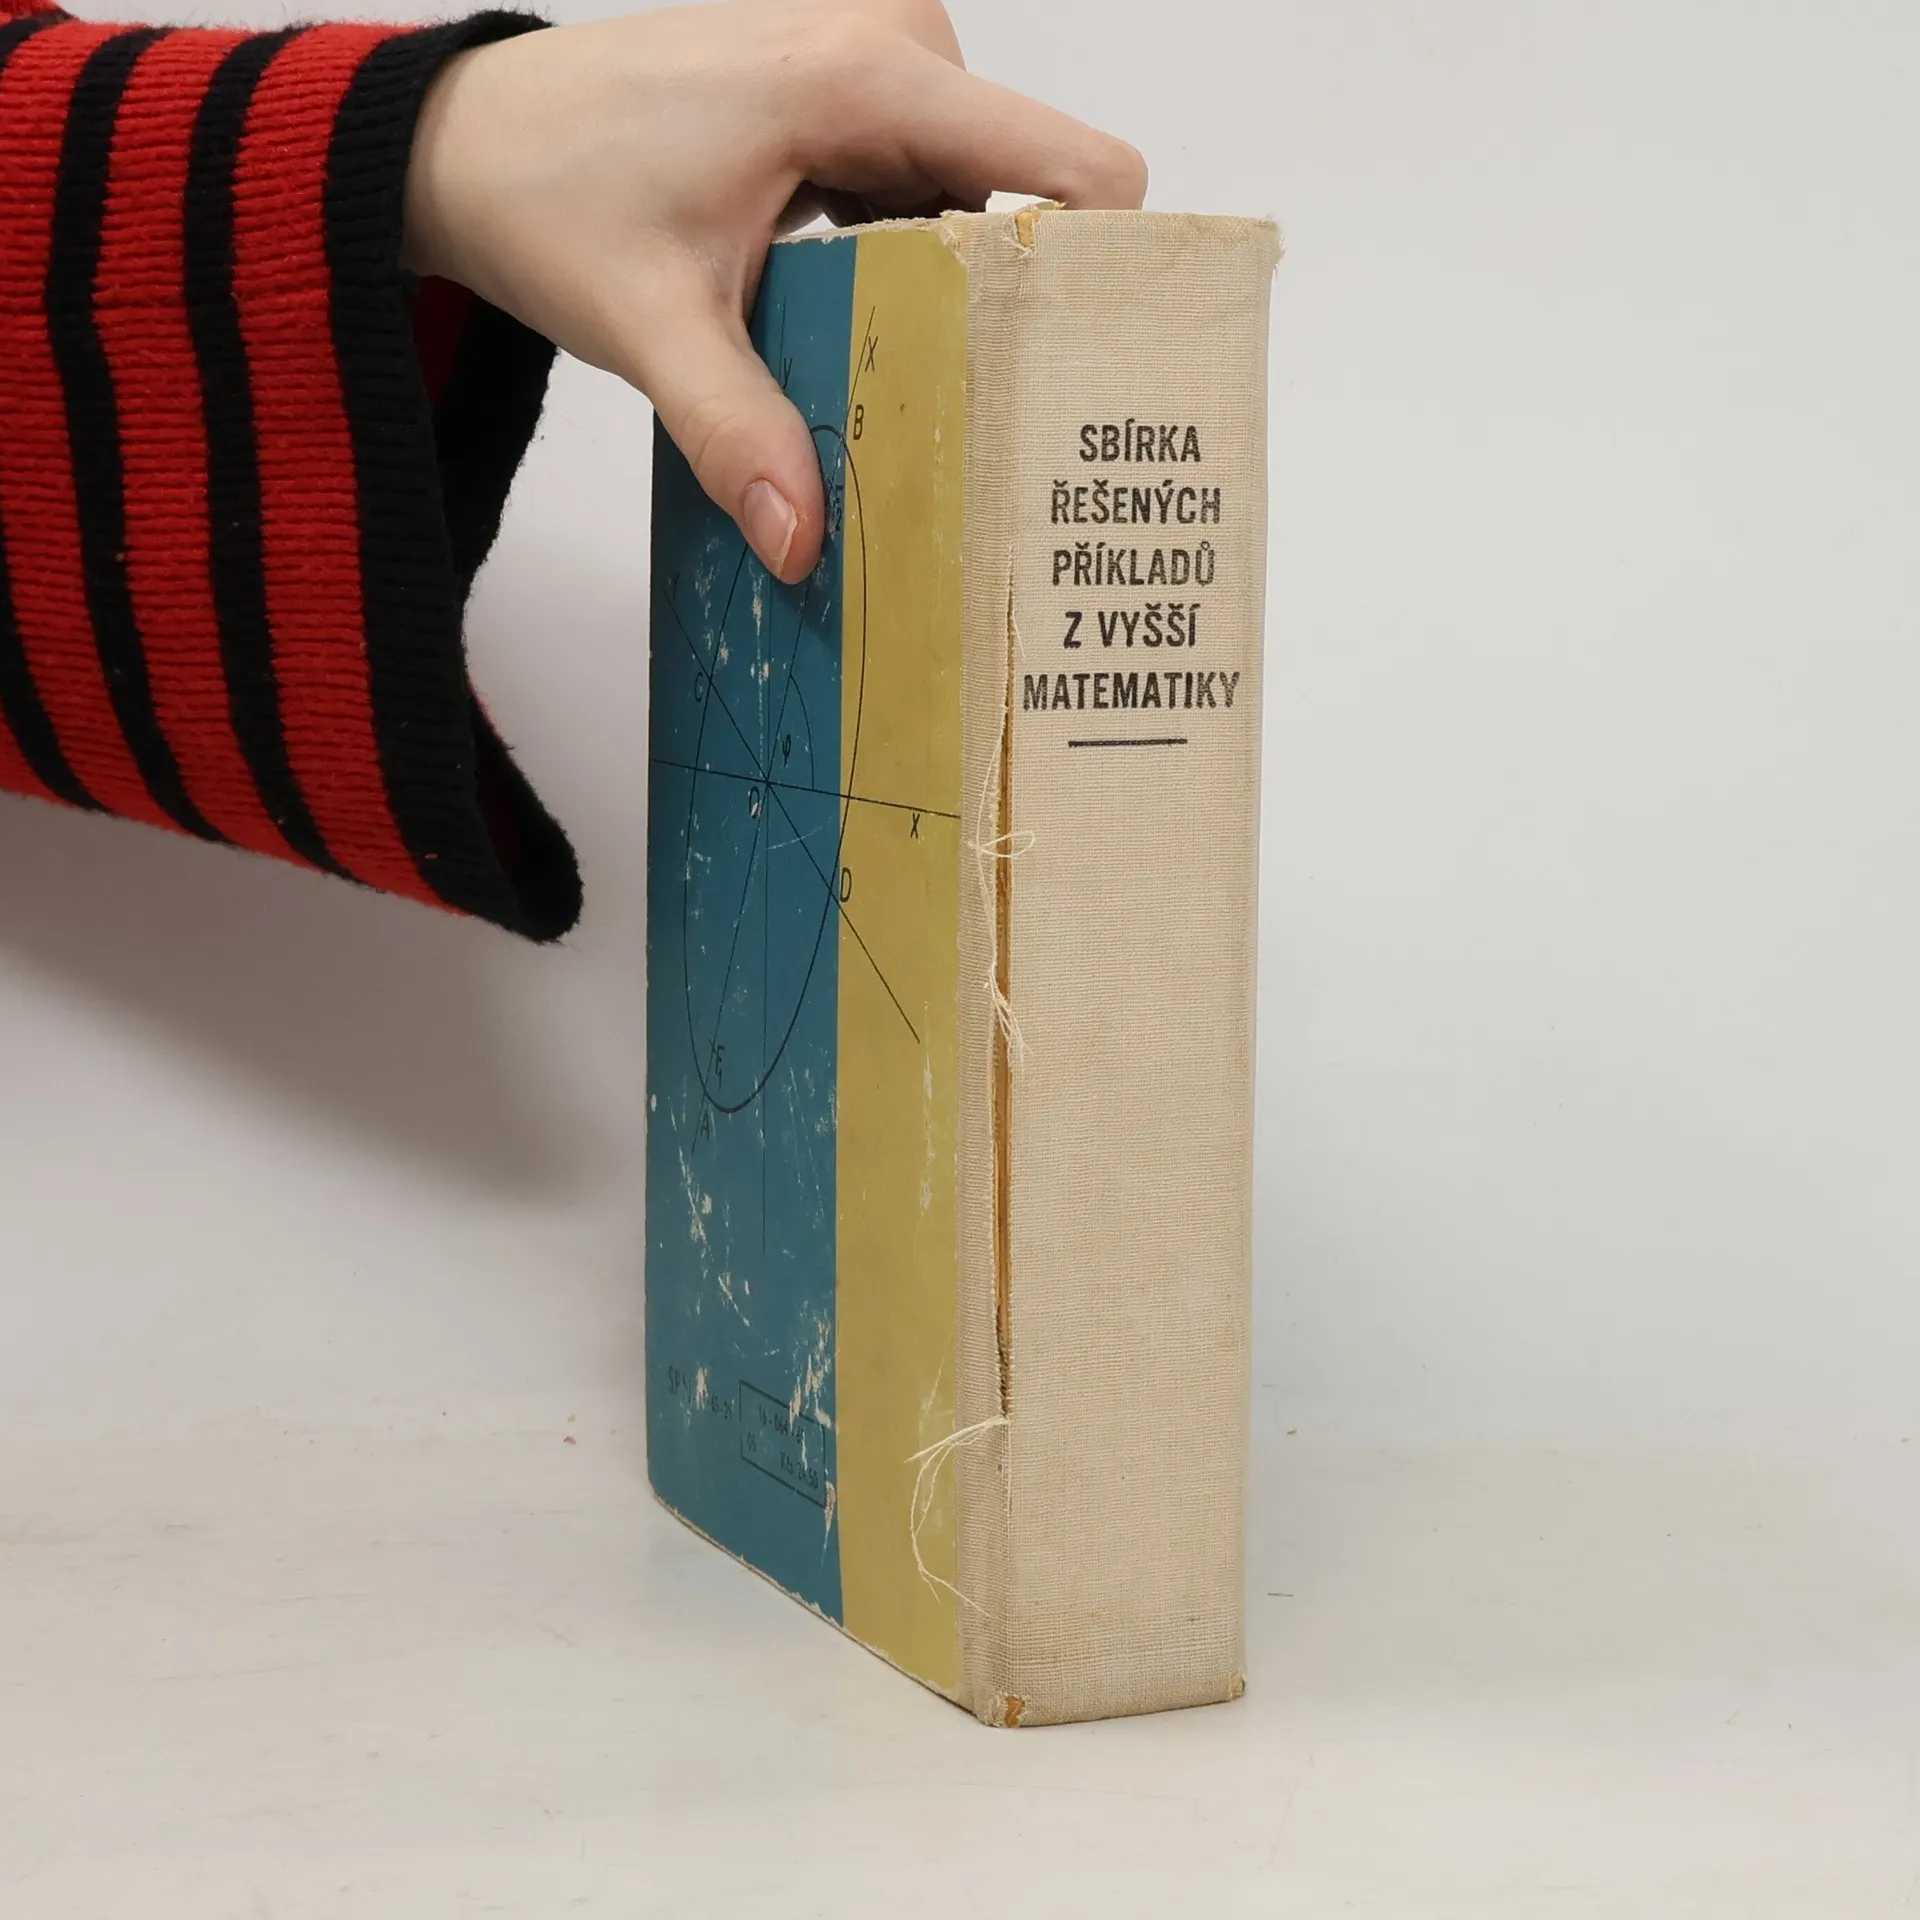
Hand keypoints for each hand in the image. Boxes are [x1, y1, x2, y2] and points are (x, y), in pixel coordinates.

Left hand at [402, 0, 1147, 581]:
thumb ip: (737, 433)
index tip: (1088, 379)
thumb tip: (801, 547)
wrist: (463, 138)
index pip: (1070, 166)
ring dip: (971, 289)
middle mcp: (891, 46)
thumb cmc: (545, 191)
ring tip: (943, 390)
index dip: (1100, 273)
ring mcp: (871, 62)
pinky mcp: (846, 94)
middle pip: (1034, 192)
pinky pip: (934, 181)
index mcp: (865, 76)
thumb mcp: (649, 326)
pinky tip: (886, 335)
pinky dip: (924, 260)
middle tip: (1002, 421)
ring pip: (986, 192)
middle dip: (1026, 304)